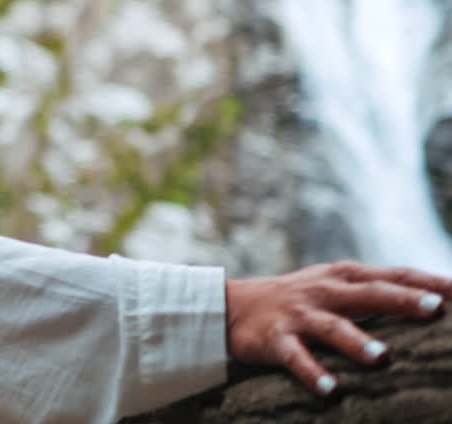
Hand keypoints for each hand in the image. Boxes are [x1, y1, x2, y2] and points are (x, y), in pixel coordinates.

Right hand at [225, 260, 451, 396]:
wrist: (232, 306)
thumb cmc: (298, 299)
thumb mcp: (334, 286)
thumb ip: (374, 290)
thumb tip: (433, 299)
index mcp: (344, 276)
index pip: (392, 275)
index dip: (426, 283)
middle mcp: (324, 292)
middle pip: (369, 294)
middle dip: (402, 300)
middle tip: (435, 309)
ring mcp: (300, 315)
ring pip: (332, 327)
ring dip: (357, 341)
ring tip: (382, 356)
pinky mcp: (275, 338)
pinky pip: (295, 357)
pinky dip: (312, 372)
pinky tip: (329, 389)